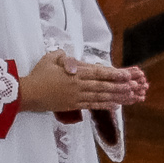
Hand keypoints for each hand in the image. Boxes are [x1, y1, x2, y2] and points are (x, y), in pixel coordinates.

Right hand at [16, 49, 145, 113]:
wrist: (28, 94)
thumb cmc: (38, 74)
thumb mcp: (50, 59)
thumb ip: (63, 57)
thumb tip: (73, 62)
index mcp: (74, 73)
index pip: (98, 73)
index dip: (114, 75)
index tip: (127, 75)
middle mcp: (78, 85)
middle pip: (103, 86)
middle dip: (120, 86)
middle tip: (135, 87)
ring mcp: (76, 97)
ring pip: (101, 97)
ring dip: (116, 97)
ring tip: (130, 96)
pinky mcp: (73, 105)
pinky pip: (92, 105)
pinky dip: (105, 105)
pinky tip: (115, 105)